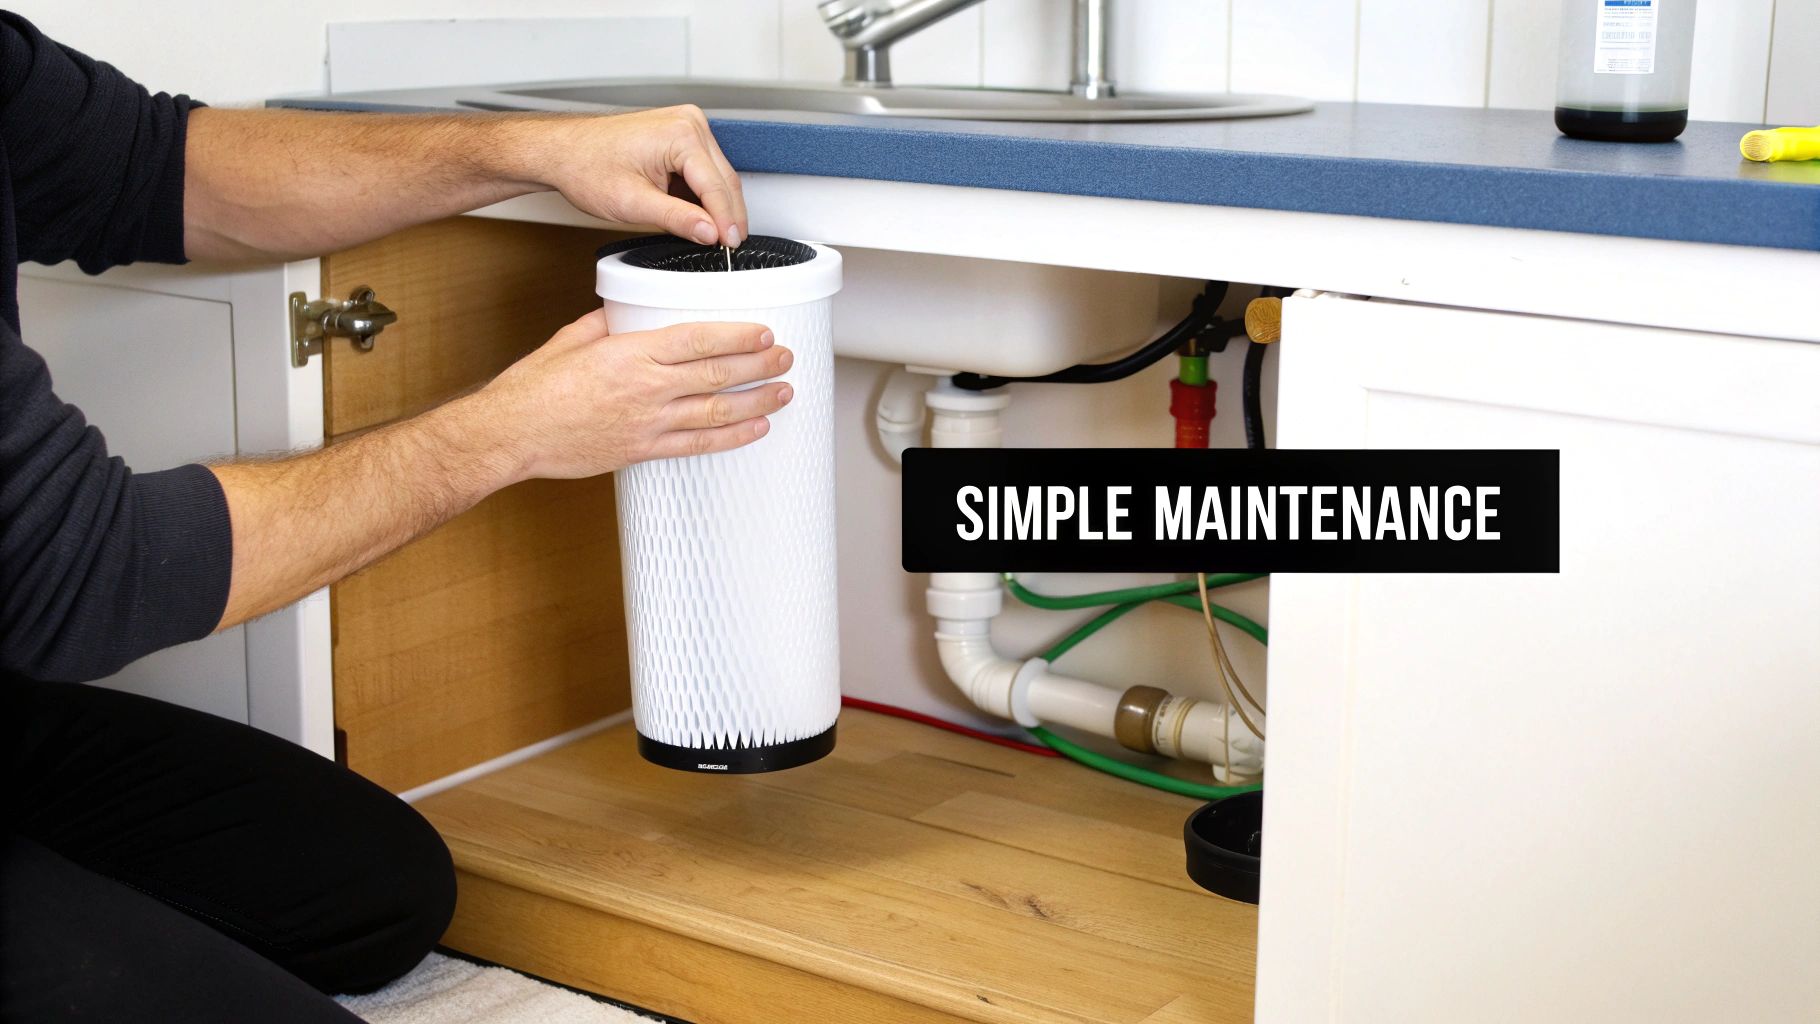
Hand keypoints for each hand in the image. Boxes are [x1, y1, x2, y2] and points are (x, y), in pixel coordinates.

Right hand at [464, 310, 791, 482]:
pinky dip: (731, 438)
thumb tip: (626, 311)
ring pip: (716, 410)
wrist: (512, 434)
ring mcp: (647, 422)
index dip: (737, 336)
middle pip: (717, 373)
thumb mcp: (571, 339)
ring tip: (783, 391)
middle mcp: (645, 387)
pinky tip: (754, 429)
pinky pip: (697, 446)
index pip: (698, 339)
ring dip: (757, 401)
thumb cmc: (534, 388)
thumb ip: (606, 324)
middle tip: (785, 357)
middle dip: (759, 365)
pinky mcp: (642, 451)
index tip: (762, 332)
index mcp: (630, 352)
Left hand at [529, 106, 748, 247]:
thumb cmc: (585, 166)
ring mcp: (686, 126)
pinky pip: (703, 170)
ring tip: (713, 235)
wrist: (562, 151)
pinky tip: (699, 215)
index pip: (716, 185)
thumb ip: (677, 219)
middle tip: (729, 246)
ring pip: (717, 175)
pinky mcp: (681, 135)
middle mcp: (688, 123)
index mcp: (680, 134)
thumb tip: (709, 232)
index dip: (726, 221)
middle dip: (727, 215)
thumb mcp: (633, 203)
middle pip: (723, 178)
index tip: (730, 245)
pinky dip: (703, 195)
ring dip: (717, 206)